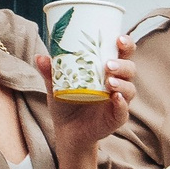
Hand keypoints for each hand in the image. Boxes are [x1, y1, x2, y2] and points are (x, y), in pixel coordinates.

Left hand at [35, 33, 135, 153]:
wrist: (66, 130)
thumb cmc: (66, 100)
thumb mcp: (55, 84)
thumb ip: (50, 71)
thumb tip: (39, 56)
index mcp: (106, 70)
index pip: (123, 53)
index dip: (126, 43)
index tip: (119, 38)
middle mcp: (117, 83)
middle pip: (130, 69)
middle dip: (122, 64)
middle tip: (108, 64)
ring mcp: (118, 101)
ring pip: (129, 89)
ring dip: (122, 83)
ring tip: (109, 81)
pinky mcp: (116, 118)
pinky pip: (123, 111)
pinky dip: (121, 104)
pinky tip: (115, 98)